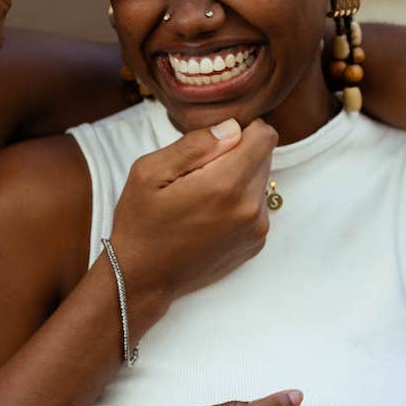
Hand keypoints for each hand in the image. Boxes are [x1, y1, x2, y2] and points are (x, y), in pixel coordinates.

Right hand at [109, 118, 275, 329]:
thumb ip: (195, 145)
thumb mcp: (150, 172)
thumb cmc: (140, 223)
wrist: (142, 278)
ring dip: (238, 177)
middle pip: (264, 156)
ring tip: (201, 194)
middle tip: (198, 170)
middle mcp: (250, 208)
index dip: (240, 129)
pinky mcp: (255, 242)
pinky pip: (257, 204)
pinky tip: (208, 213)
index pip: (265, 136)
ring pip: (261, 180)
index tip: (214, 141)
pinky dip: (238, 200)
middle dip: (236, 153)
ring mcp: (257, 229)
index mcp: (226, 186)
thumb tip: (232, 128)